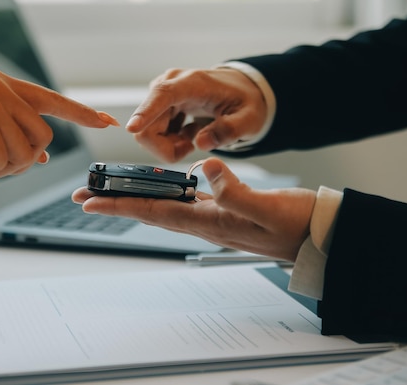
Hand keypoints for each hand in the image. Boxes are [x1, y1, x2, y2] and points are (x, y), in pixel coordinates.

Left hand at [72, 157, 315, 261]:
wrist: (320, 237)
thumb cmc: (297, 225)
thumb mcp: (268, 207)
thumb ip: (236, 191)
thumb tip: (204, 168)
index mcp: (209, 221)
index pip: (153, 212)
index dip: (119, 206)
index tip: (90, 202)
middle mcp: (205, 222)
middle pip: (149, 211)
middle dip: (115, 204)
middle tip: (86, 196)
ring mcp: (213, 218)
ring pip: (163, 207)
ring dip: (134, 199)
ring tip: (111, 192)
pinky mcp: (224, 210)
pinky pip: (184, 202)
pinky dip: (164, 194)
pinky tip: (161, 188)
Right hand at [125, 68, 267, 162]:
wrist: (240, 90)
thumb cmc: (244, 101)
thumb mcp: (248, 119)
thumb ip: (228, 131)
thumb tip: (201, 144)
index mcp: (192, 83)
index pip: (162, 95)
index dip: (145, 113)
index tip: (132, 128)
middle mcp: (170, 84)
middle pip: (147, 126)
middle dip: (166, 148)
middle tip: (192, 146)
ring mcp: (161, 95)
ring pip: (147, 133)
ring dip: (169, 145)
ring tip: (194, 137)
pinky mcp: (158, 104)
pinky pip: (151, 132)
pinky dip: (169, 141)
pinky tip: (187, 132)